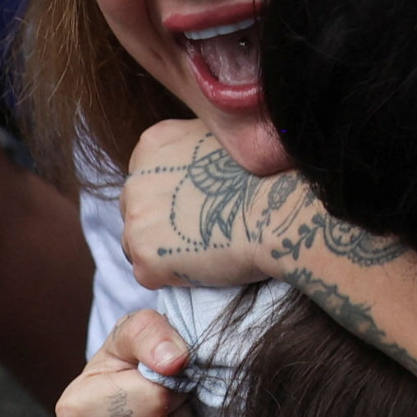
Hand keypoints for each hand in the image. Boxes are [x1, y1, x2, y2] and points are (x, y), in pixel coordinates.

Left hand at [123, 119, 290, 288]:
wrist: (279, 209)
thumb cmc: (266, 174)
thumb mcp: (221, 139)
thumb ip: (192, 152)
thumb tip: (193, 170)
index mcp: (153, 144)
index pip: (145, 177)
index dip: (169, 197)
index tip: (193, 207)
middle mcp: (136, 177)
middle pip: (136, 210)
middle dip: (160, 224)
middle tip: (197, 233)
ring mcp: (137, 218)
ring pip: (136, 244)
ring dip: (163, 251)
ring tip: (203, 249)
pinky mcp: (146, 256)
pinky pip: (150, 275)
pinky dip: (172, 277)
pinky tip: (203, 265)